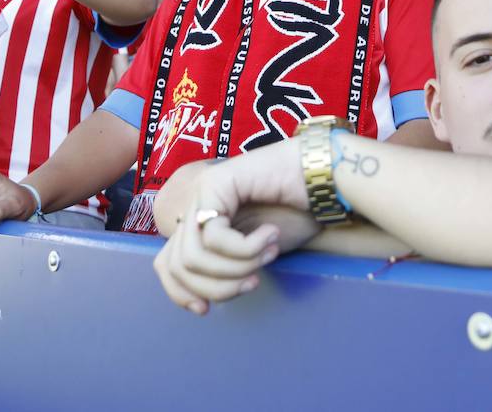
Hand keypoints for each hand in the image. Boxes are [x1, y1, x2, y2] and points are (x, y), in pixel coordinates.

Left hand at [154, 143, 307, 314]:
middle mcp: (195, 204)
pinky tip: (271, 235)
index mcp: (200, 222)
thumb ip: (223, 268)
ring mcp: (202, 191)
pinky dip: (246, 248)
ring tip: (268, 255)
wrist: (324, 180)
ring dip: (236, 268)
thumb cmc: (295, 215)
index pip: (167, 264)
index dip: (180, 294)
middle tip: (254, 282)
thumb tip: (197, 298)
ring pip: (193, 257)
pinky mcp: (216, 183)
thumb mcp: (252, 255)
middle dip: (218, 287)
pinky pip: (215, 237)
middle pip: (178, 266)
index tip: (205, 311)